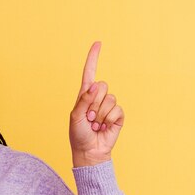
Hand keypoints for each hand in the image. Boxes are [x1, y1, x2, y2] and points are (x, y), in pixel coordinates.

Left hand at [69, 41, 123, 166]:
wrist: (89, 151)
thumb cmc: (78, 135)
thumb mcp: (76, 117)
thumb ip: (84, 100)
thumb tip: (94, 85)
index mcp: (84, 96)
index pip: (89, 73)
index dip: (93, 58)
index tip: (98, 43)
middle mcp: (97, 98)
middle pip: (102, 85)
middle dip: (94, 103)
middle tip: (89, 118)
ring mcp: (109, 106)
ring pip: (109, 98)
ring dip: (100, 114)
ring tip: (95, 124)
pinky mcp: (118, 115)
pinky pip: (117, 109)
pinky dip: (109, 119)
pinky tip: (104, 127)